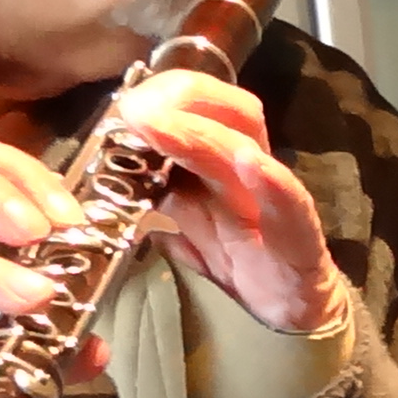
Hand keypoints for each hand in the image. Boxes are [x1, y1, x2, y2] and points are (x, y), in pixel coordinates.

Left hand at [105, 71, 345, 340]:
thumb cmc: (229, 254)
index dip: (159, 93)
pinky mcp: (298, 232)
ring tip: (159, 124)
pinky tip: (248, 162)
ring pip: (245, 147)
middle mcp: (249, 163)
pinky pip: (288, 202)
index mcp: (218, 153)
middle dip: (175, 100)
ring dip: (200, 133)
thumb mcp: (172, 221)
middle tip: (133, 111)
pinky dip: (269, 181)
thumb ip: (144, 192)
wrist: (286, 304)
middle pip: (225, 107)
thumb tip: (99, 166)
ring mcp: (274, 195)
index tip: (123, 103)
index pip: (196, 101)